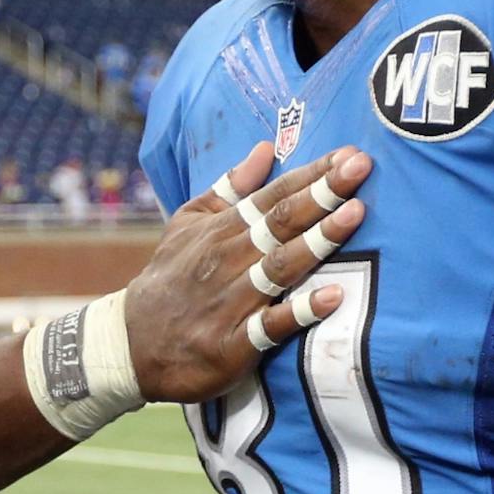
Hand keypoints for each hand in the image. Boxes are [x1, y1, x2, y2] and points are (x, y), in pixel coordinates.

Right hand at [125, 142, 370, 401]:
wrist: (132, 342)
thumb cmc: (171, 277)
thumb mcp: (188, 224)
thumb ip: (229, 188)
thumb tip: (265, 150)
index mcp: (222, 229)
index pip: (272, 196)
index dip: (311, 175)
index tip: (349, 156)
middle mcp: (228, 259)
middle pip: (281, 222)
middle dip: (323, 193)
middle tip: (361, 168)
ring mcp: (231, 301)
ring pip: (279, 265)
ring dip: (317, 240)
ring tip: (354, 215)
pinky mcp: (233, 343)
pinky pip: (270, 326)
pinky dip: (299, 312)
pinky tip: (333, 298)